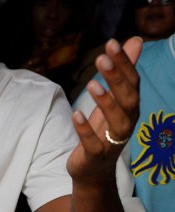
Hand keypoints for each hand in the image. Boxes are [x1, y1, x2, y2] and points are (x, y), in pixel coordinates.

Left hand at [67, 37, 141, 185]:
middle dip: (116, 78)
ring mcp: (113, 141)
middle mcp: (127, 122)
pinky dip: (85, 129)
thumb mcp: (112, 100)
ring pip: (117, 121)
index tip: (111, 43)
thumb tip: (135, 40)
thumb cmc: (103, 131)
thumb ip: (122, 72)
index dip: (124, 63)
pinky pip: (93, 143)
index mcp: (130, 107)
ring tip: (91, 84)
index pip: (132, 82)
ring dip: (105, 102)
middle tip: (102, 59)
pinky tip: (75, 114)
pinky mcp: (96, 156)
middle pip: (128, 99)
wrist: (94, 171)